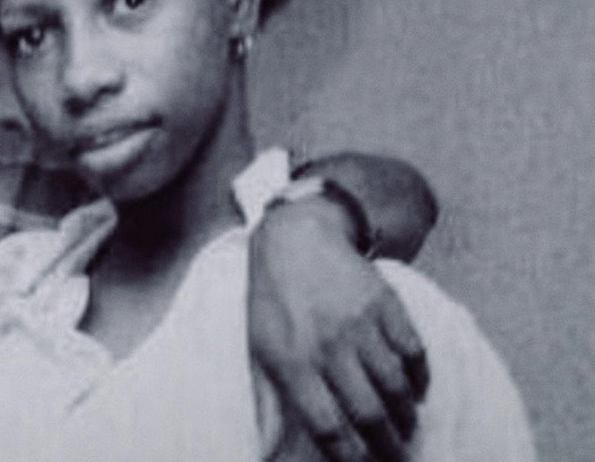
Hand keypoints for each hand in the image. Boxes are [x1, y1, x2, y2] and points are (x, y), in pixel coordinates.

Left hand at [249, 197, 428, 461]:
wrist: (296, 241)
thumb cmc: (273, 302)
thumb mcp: (260, 350)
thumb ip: (273, 398)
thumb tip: (273, 445)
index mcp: (292, 362)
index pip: (329, 426)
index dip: (350, 455)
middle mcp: (328, 347)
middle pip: (370, 413)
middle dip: (387, 445)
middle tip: (395, 456)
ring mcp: (361, 325)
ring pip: (397, 387)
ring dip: (406, 416)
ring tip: (405, 427)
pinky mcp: (387, 304)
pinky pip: (415, 353)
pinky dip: (420, 378)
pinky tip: (415, 389)